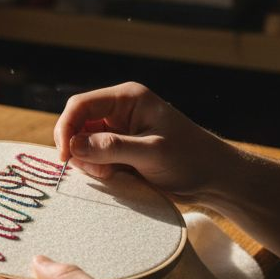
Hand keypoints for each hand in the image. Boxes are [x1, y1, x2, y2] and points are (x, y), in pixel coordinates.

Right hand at [54, 82, 237, 202]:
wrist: (214, 179)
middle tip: (96, 171)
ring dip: (89, 162)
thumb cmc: (190, 159)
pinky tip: (115, 177)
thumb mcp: (152, 152)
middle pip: (78, 124)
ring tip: (112, 175)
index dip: (66, 128)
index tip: (65, 156)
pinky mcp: (120, 152)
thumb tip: (73, 146)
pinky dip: (97, 170)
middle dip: (78, 148)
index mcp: (128, 99)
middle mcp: (119, 112)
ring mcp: (119, 132)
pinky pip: (95, 158)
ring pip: (83, 144)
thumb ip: (113, 148)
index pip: (81, 105)